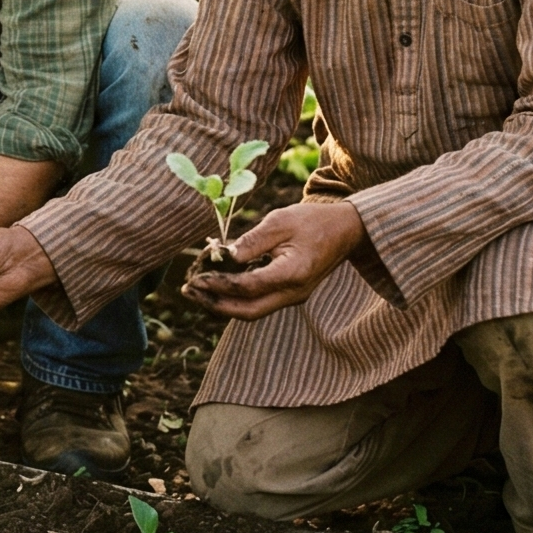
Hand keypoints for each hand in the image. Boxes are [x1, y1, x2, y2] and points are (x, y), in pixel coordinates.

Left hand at [186, 199, 365, 319]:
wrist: (344, 232)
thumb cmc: (312, 221)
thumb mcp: (280, 221)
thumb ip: (252, 240)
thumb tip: (226, 256)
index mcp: (292, 273)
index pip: (248, 287)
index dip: (219, 284)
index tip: (196, 277)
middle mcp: (293, 293)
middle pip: (248, 311)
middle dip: (215, 304)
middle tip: (188, 290)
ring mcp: (292, 297)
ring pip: (252, 311)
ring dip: (222, 304)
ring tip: (195, 291)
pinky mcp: (289, 294)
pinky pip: (259, 303)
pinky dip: (235, 298)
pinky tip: (216, 286)